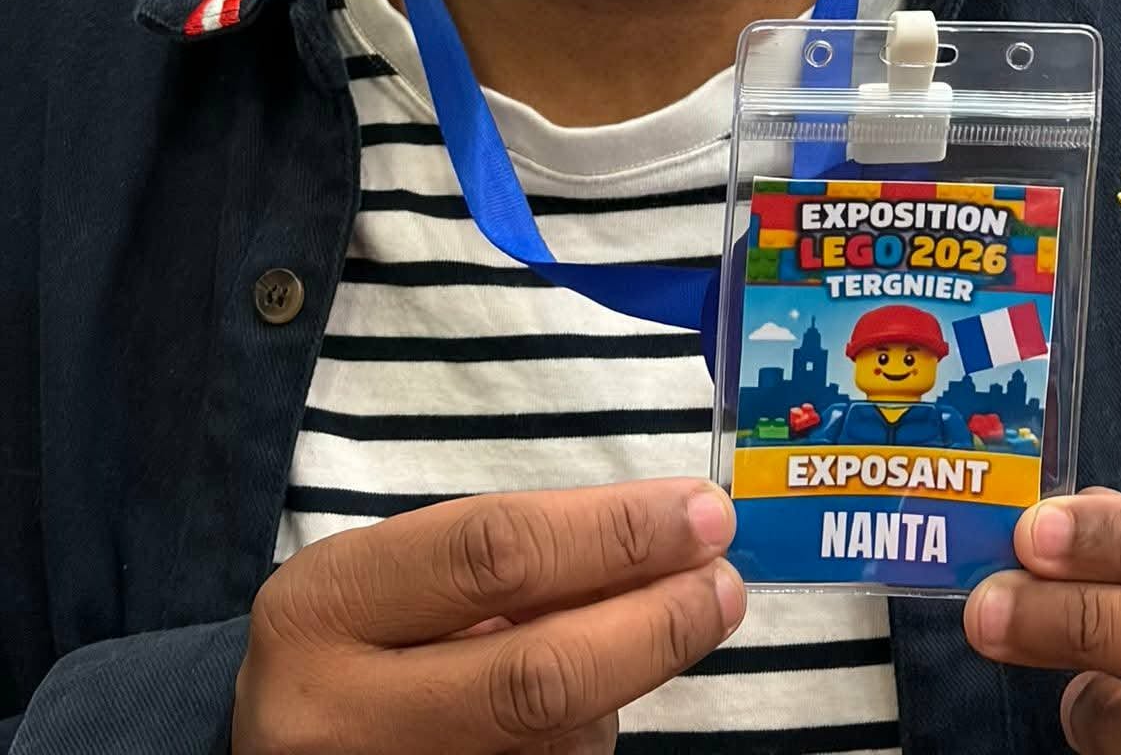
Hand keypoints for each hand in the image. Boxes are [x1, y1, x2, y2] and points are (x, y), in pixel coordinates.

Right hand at [233, 478, 743, 753]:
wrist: (274, 750)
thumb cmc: (356, 637)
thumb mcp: (394, 574)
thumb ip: (508, 559)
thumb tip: (669, 537)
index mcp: (325, 604)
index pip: (495, 553)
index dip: (614, 532)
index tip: (702, 511)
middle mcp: (339, 715)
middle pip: (537, 675)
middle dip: (653, 624)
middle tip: (724, 584)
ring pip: (556, 746)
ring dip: (624, 689)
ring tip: (632, 636)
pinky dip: (588, 737)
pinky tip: (589, 704)